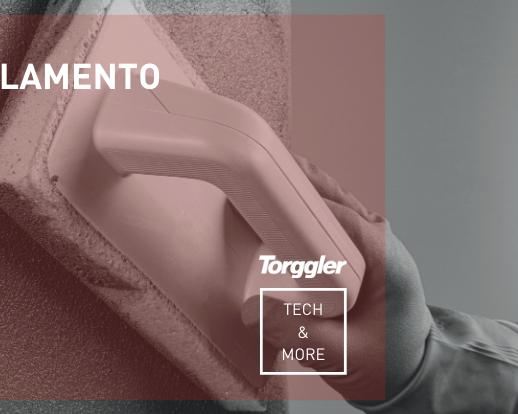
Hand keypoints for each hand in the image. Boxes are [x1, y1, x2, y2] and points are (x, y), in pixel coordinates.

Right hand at [259, 155, 432, 399]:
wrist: (409, 373)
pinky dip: (298, 202)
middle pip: (328, 194)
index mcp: (384, 259)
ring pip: (326, 197)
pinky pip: (324, 213)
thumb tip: (251, 308)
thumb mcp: (339, 355)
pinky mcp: (354, 247)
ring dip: (292, 186)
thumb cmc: (385, 364)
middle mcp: (379, 240)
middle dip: (288, 178)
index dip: (295, 199)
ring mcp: (368, 240)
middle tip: (246, 172)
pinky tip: (270, 199)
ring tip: (252, 178)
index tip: (259, 193)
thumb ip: (296, 332)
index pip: (334, 213)